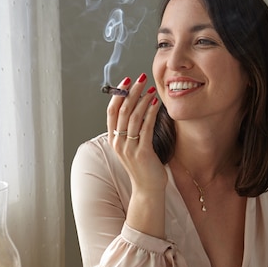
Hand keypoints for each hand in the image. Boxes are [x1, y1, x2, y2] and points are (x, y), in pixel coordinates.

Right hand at [107, 74, 165, 194]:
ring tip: (151, 88)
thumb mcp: (132, 146)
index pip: (111, 111)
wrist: (147, 189)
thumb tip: (136, 107)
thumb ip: (131, 129)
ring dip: (143, 99)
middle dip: (132, 91)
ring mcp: (129, 148)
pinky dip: (150, 113)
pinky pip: (145, 127)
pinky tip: (156, 103)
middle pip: (122, 110)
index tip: (126, 80)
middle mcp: (118, 143)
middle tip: (141, 78)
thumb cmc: (143, 166)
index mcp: (113, 139)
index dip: (118, 94)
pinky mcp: (142, 152)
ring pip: (133, 117)